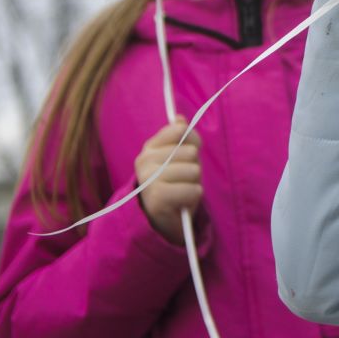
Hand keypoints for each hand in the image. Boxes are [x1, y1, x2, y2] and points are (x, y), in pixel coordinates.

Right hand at [136, 119, 201, 243]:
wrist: (163, 219)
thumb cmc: (176, 183)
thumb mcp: (181, 157)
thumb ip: (182, 137)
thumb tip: (180, 118)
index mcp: (149, 147)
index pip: (180, 130)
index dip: (192, 142)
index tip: (187, 155)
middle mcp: (144, 161)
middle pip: (190, 152)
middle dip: (194, 167)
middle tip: (183, 180)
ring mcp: (148, 180)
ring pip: (193, 170)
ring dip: (194, 183)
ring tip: (182, 190)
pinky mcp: (157, 199)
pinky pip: (193, 190)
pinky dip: (194, 196)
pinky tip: (182, 201)